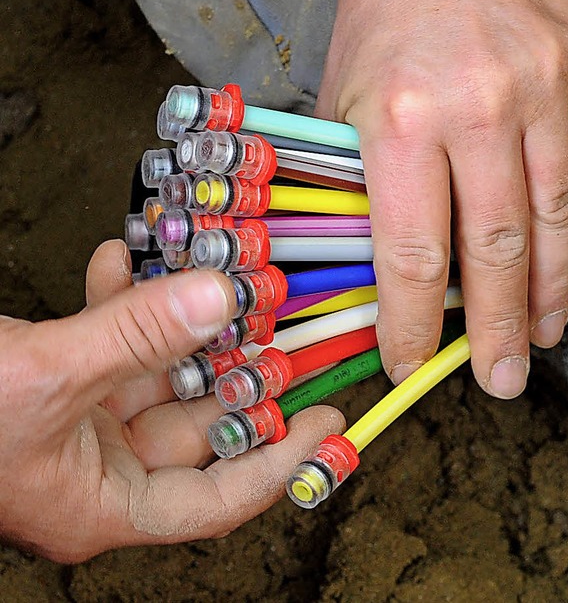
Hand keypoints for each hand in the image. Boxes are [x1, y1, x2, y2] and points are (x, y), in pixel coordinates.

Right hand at [0, 240, 342, 561]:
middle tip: (282, 333)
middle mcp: (96, 467)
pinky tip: (122, 260)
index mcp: (101, 504)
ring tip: (220, 285)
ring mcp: (77, 422)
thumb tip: (220, 297)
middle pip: (196, 427)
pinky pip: (105, 342)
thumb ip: (134, 336)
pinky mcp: (57, 379)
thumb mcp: (44, 376)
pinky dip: (117, 301)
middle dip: (238, 376)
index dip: (281, 461)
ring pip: (156, 374)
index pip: (217, 498)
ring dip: (183, 327)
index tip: (327, 422)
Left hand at [316, 0, 567, 396]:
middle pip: (494, 253)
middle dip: (496, 329)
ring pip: (557, 222)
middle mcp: (479, 111)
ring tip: (542, 336)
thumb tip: (375, 261)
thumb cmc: (385, 16)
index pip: (412, 256)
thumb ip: (356, 185)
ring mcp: (546, 93)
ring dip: (553, 292)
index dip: (413, 324)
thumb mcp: (341, 106)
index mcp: (402, 122)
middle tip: (498, 377)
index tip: (413, 361)